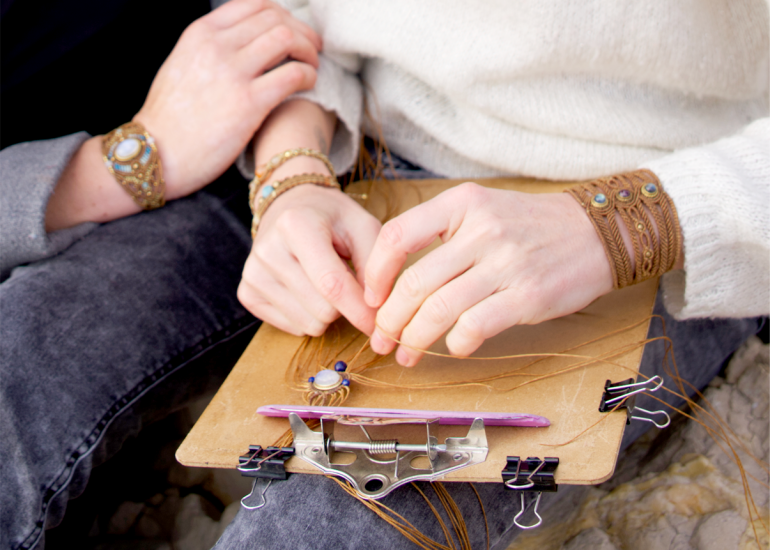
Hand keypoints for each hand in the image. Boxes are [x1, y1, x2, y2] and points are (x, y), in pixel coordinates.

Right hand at [134, 0, 320, 197]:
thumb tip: (241, 43)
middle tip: (312, 48)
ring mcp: (233, 73)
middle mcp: (217, 46)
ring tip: (312, 66)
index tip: (293, 30)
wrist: (156, 154)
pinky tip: (309, 85)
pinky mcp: (249, 103)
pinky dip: (308, 75)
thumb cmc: (170, 119)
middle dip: (301, 32)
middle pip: (275, 18)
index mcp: (200, 33)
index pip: (253, 4)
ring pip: (287, 39)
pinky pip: (293, 74)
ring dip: (308, 50)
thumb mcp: (182, 65)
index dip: (282, 15)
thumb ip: (210, 49)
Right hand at [238, 184, 380, 335]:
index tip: (378, 323)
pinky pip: (292, 328)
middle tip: (348, 283)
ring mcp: (253, 273)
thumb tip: (373, 310)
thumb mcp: (363, 227)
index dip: (359, 309)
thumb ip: (374, 265)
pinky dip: (308, 316)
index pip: (331, 283)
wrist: (290, 207)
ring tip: (325, 282)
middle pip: (321, 310)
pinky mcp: (247, 293)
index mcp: (296, 225)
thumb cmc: (332, 218)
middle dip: (345, 307)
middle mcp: (268, 249)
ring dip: (327, 313)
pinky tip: (307, 289)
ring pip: (308, 324)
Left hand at [364, 182, 613, 365]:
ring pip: (438, 310)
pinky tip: (454, 347)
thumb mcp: (483, 209)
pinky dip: (456, 344)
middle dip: (389, 320)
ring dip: (414, 339)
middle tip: (382, 339)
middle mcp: (481, 230)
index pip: (398, 236)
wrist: (597, 232)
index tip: (372, 298)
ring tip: (407, 353)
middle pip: (414, 283)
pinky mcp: (526, 295)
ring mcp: (505, 263)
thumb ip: (441, 234)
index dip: (376, 273)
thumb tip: (393, 282)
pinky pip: (474, 326)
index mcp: (462, 203)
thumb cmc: (531, 226)